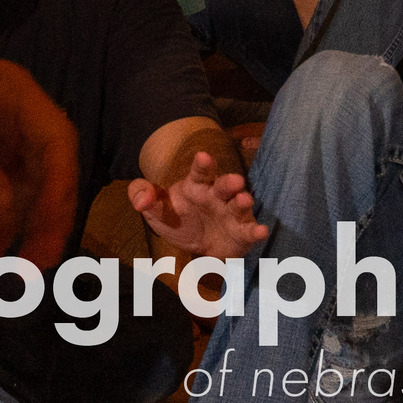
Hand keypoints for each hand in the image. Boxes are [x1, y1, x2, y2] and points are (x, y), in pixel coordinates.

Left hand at [0, 36, 80, 264]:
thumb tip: (5, 209)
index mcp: (17, 97)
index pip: (57, 145)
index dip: (60, 189)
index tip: (49, 230)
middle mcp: (18, 118)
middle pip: (52, 169)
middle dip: (50, 215)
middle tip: (35, 264)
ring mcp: (0, 137)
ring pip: (32, 185)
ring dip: (31, 224)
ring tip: (19, 268)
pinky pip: (2, 191)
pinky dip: (2, 219)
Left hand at [129, 150, 270, 262]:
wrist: (195, 245)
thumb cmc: (177, 219)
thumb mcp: (155, 209)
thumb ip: (142, 196)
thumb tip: (140, 199)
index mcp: (197, 186)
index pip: (200, 172)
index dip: (202, 165)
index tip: (203, 156)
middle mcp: (218, 197)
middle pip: (224, 185)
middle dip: (230, 182)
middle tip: (235, 180)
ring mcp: (232, 214)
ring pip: (239, 206)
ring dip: (243, 202)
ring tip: (245, 200)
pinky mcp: (242, 233)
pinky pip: (250, 231)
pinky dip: (256, 231)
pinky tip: (261, 231)